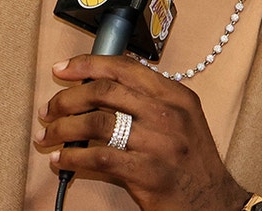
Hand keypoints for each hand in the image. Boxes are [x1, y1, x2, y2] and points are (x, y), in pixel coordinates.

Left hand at [35, 54, 248, 210]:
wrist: (213, 202)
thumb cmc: (191, 161)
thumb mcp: (181, 119)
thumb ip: (148, 100)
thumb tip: (99, 87)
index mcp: (176, 95)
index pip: (124, 68)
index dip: (87, 64)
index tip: (62, 70)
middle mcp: (168, 113)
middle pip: (104, 91)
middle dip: (67, 98)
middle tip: (49, 109)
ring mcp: (159, 143)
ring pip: (97, 123)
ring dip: (64, 127)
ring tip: (48, 135)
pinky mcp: (148, 172)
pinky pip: (99, 158)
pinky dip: (73, 157)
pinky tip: (61, 159)